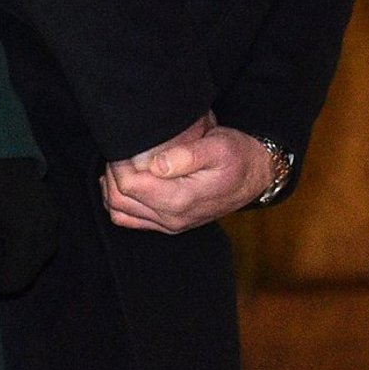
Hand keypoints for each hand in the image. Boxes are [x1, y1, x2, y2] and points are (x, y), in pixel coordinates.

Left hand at [0, 157, 58, 296]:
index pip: (15, 280)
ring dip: (19, 265)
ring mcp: (52, 223)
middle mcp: (44, 233)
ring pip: (39, 261)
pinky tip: (10, 241)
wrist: (3, 156)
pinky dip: (28, 250)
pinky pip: (44, 245)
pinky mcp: (53, 216)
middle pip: (29, 275)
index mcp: (25, 235)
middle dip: (8, 277)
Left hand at [101, 117, 273, 233]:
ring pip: (121, 213)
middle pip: (119, 201)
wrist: (256, 177)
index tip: (121, 144)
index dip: (118, 164)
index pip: (129, 186)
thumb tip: (156, 164)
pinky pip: (132, 220)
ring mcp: (170, 225)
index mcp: (180, 199)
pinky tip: (125, 182)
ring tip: (120, 164)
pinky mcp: (170, 225)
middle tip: (118, 150)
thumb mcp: (219, 146)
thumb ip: (187, 155)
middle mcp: (171, 218)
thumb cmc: (238, 156)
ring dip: (112, 189)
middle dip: (112, 174)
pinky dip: (121, 203)